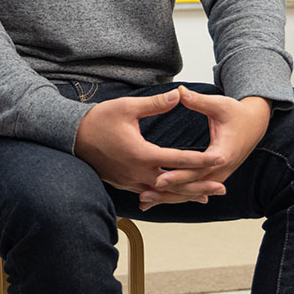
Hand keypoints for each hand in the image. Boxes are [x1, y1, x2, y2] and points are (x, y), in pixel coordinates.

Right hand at [74, 88, 226, 205]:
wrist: (71, 137)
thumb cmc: (99, 120)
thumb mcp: (128, 107)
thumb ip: (155, 104)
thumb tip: (178, 96)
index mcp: (141, 154)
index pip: (178, 159)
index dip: (201, 160)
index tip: (220, 159)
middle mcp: (137, 172)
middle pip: (175, 184)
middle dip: (199, 187)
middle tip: (221, 189)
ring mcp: (130, 181)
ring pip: (163, 192)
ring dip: (185, 195)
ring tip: (205, 197)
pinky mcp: (124, 183)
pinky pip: (150, 192)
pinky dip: (166, 194)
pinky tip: (176, 195)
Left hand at [142, 87, 271, 209]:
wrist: (254, 124)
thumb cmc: (236, 113)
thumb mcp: (219, 105)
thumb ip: (198, 101)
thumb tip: (180, 91)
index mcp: (222, 153)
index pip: (197, 169)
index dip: (178, 175)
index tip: (159, 178)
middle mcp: (220, 170)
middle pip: (191, 187)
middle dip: (167, 192)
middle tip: (144, 197)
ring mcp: (217, 176)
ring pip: (190, 192)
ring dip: (168, 198)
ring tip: (144, 203)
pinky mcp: (212, 177)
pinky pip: (192, 190)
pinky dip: (175, 195)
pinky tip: (157, 199)